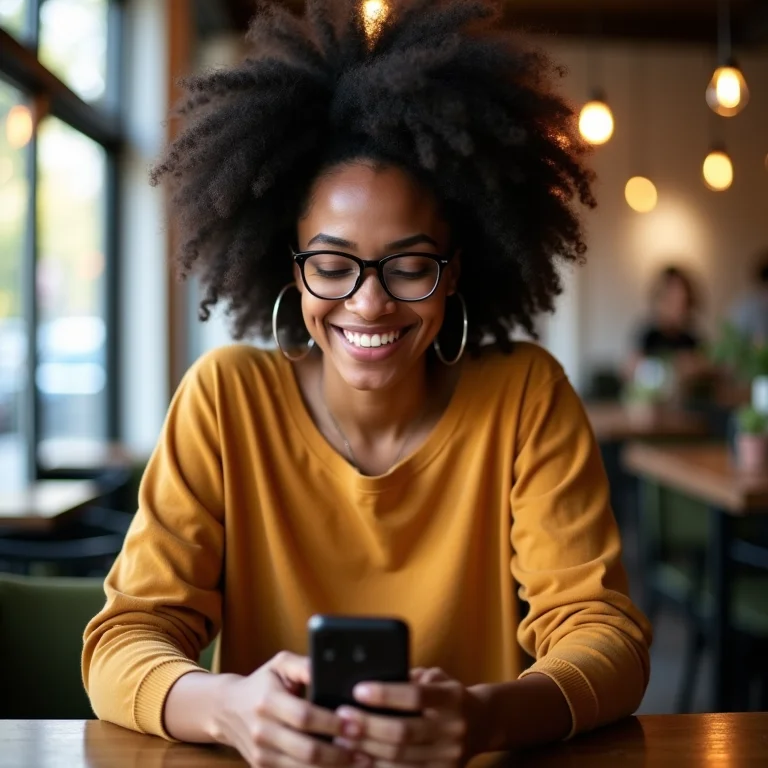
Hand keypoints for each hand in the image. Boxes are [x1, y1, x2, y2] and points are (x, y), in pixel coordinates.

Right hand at [212, 651, 360, 766]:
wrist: (226, 709)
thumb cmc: (262, 682)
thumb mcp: (280, 664)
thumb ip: (305, 665)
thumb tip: (329, 667)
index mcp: (267, 701)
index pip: (303, 716)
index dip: (330, 722)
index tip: (355, 723)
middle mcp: (261, 731)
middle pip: (305, 749)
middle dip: (338, 752)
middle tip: (365, 750)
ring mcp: (260, 754)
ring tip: (359, 762)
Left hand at [334, 668, 485, 767]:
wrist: (484, 723)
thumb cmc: (447, 695)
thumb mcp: (436, 678)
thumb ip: (409, 679)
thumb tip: (369, 680)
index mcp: (453, 698)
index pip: (416, 695)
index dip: (385, 694)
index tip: (358, 690)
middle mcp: (454, 729)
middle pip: (404, 732)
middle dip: (368, 726)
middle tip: (341, 717)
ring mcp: (450, 758)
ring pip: (400, 759)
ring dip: (367, 750)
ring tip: (342, 739)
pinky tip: (360, 758)